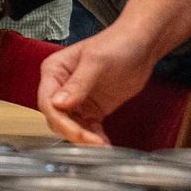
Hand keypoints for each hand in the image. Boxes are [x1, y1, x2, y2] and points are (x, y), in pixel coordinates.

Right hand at [36, 25, 159, 145]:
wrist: (142, 45)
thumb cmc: (118, 43)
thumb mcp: (96, 61)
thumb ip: (78, 83)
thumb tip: (58, 104)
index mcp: (54, 71)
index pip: (48, 102)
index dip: (61, 121)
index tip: (77, 133)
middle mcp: (61, 87)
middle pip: (57, 118)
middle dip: (73, 133)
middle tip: (94, 143)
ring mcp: (77, 100)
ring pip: (71, 127)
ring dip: (84, 140)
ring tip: (102, 147)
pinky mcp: (92, 110)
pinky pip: (88, 129)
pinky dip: (95, 139)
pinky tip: (106, 145)